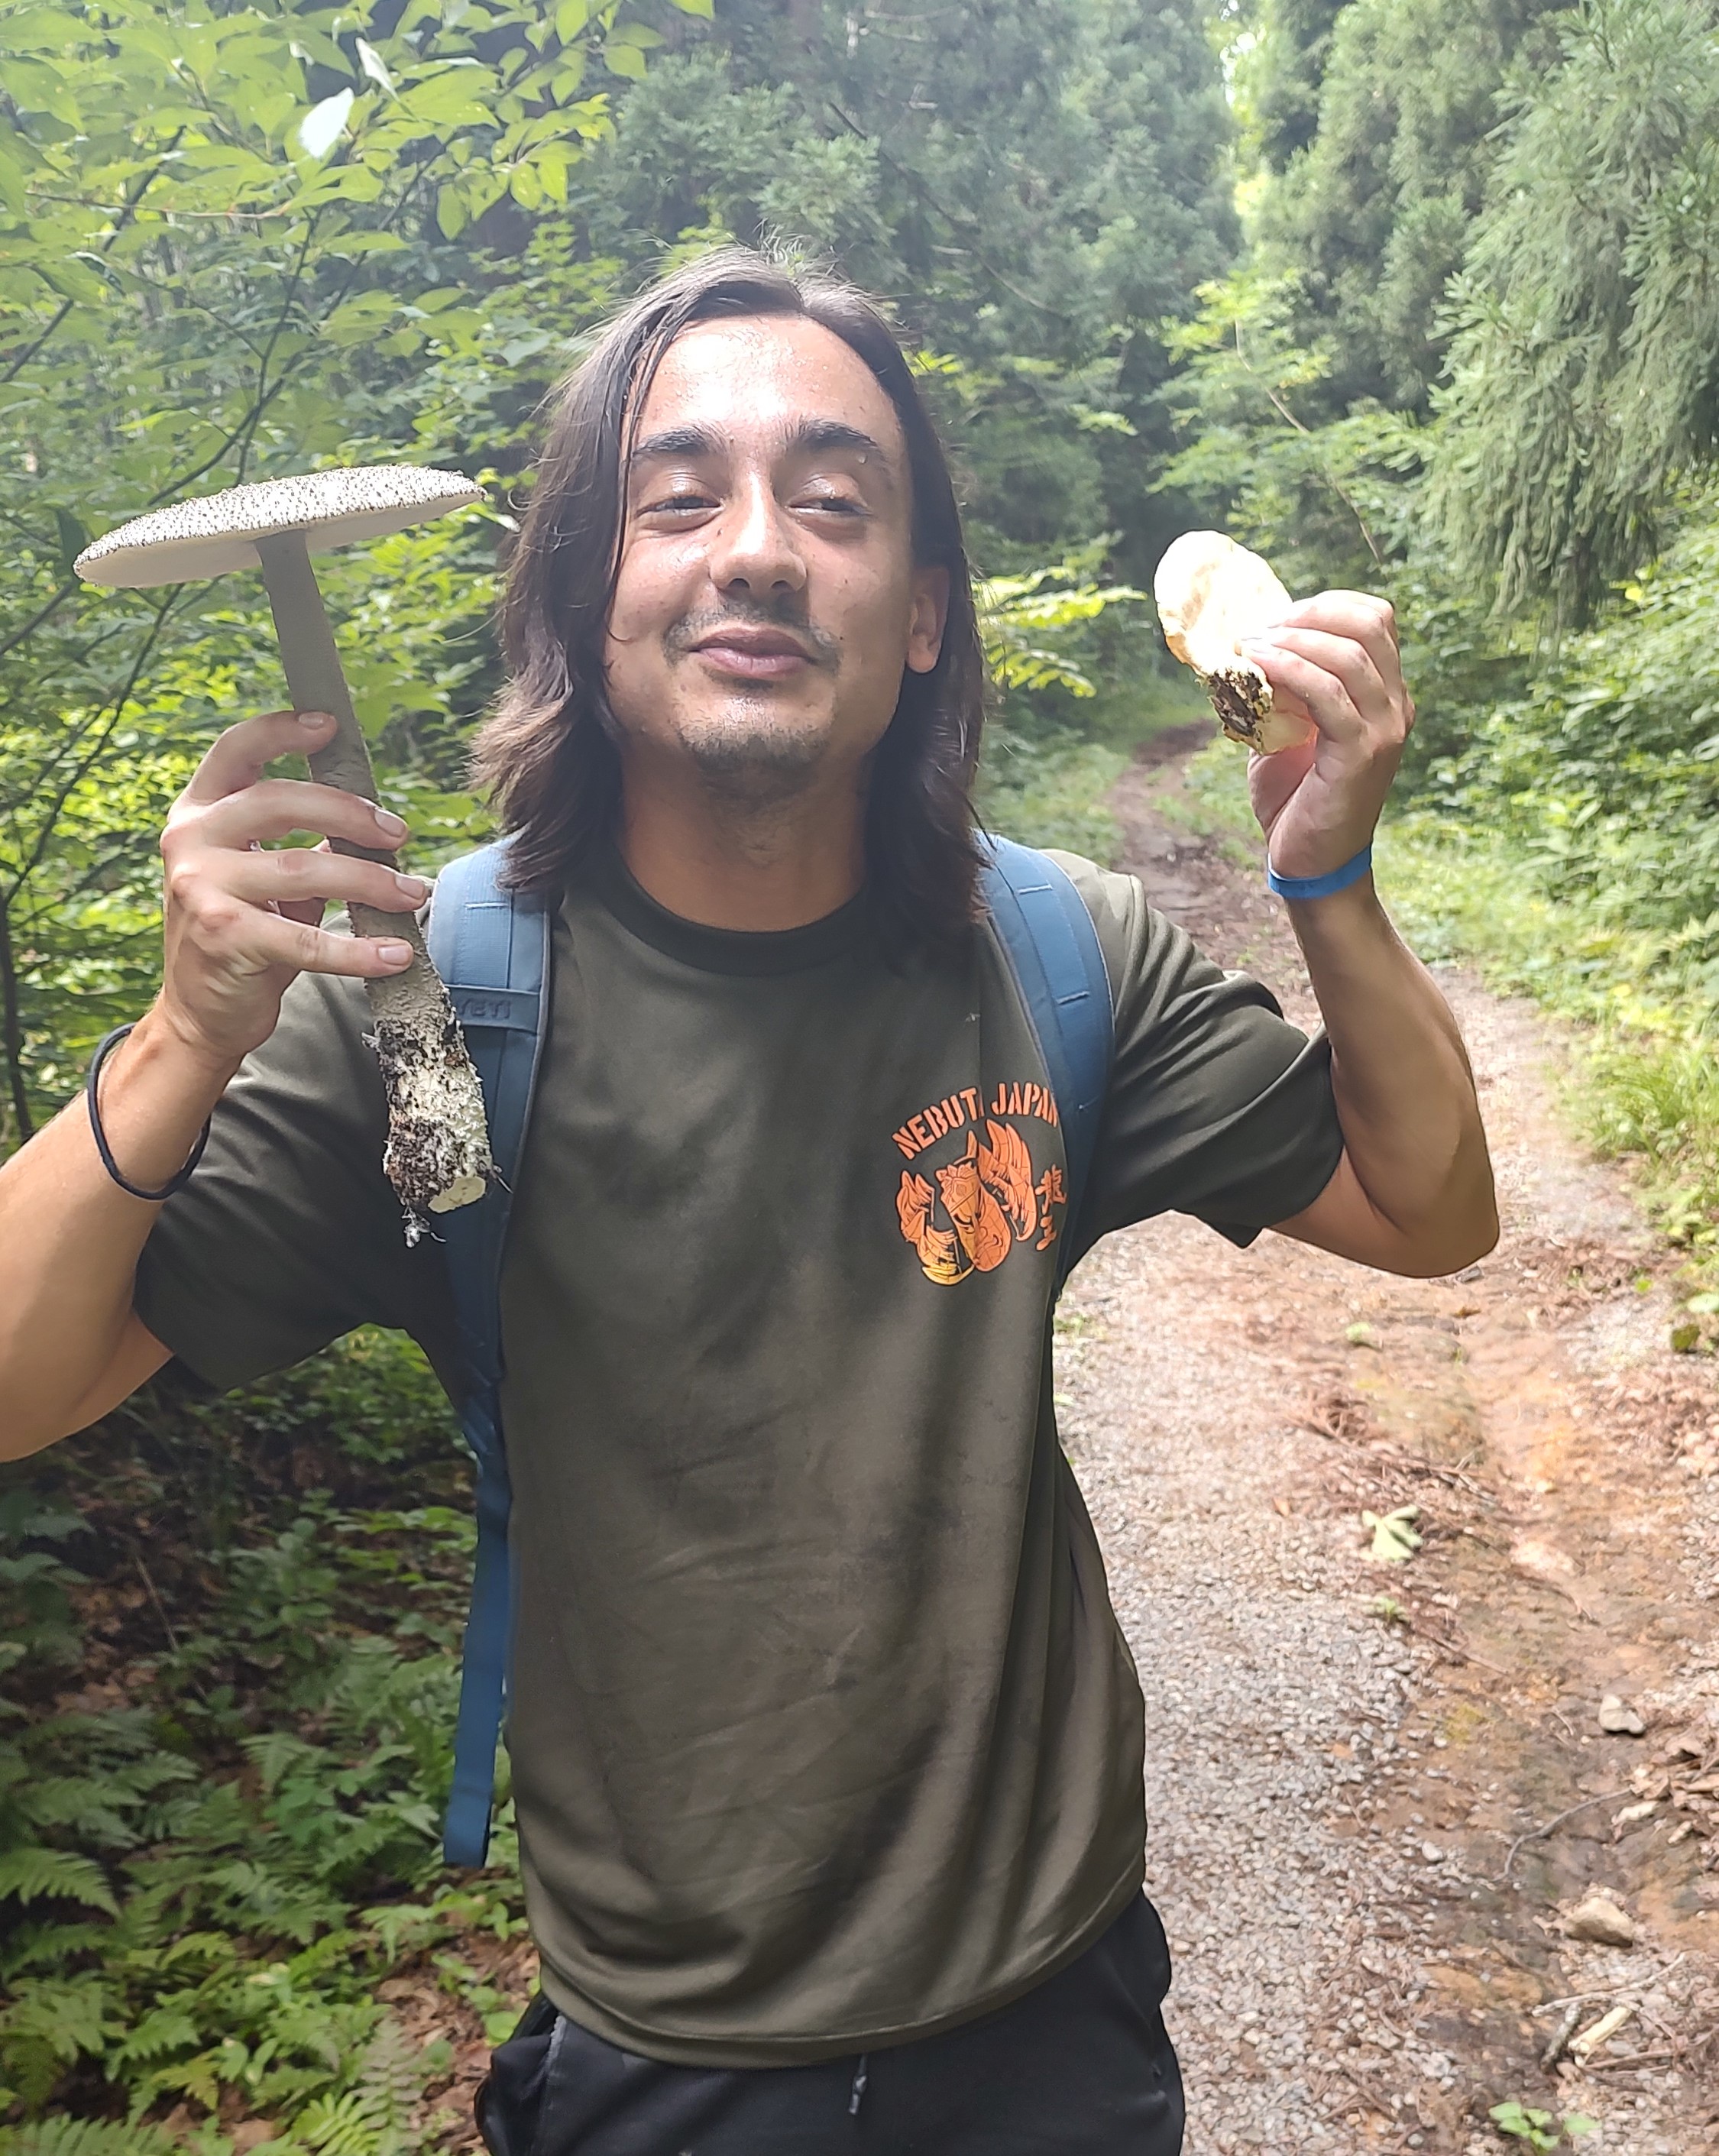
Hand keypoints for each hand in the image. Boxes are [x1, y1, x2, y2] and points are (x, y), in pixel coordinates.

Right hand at [156, 710, 427, 1067]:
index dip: (282, 731)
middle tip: (398, 834)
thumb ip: (300, 842)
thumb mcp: (263, 877)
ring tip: (412, 894)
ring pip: (303, 869)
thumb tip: (371, 821)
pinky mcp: (224, 937)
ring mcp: (200, 887)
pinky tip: (395, 954)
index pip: (236, 752)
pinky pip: (307, 939)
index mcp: (198, 813)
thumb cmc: (243, 934)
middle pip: (279, 802)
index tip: (330, 727)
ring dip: (370, 881)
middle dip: (350, 814)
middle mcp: (190, 841)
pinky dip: (359, 949)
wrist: (201, 1012)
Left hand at [1239, 591, 1412, 881]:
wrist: (1309, 862)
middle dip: (1310, 614)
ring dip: (1291, 640)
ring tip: (1248, 645)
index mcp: (1385, 694)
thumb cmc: (1296, 798)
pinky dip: (1290, 671)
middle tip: (1261, 626)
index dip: (1326, 605)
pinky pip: (1328, 694)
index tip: (1277, 617)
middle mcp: (1395, 706)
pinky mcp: (1361, 753)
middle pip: (1370, 624)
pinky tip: (1257, 668)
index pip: (1375, 619)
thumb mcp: (1287, 730)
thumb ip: (1282, 690)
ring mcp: (1384, 729)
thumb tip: (1246, 648)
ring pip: (1349, 654)